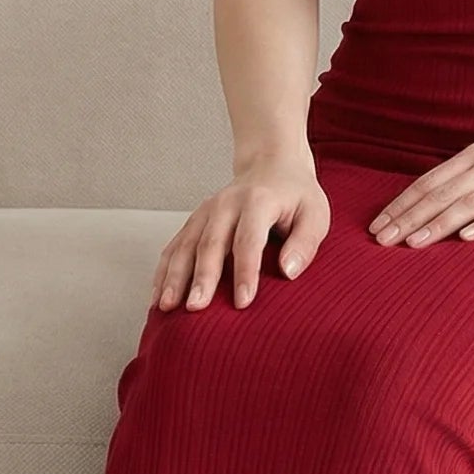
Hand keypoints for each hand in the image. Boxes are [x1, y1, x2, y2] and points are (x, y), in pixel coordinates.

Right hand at [152, 153, 329, 310]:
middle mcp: (226, 204)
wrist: (271, 165)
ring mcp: (206, 211)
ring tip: (166, 306)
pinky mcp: (195, 220)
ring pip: (186, 245)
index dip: (245, 272)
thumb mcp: (315, 214)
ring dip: (174, 276)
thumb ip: (305, 242)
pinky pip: (175, 246)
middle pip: (210, 244)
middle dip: (202, 278)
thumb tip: (288, 271)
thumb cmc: (296, 196)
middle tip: (195, 308)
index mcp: (258, 201)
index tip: (242, 302)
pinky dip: (164, 270)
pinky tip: (158, 295)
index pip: (249, 240)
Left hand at [368, 136, 473, 247]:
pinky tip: (465, 238)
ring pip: (468, 204)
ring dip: (437, 223)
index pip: (429, 182)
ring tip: (412, 243)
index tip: (377, 225)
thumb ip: (465, 184)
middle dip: (408, 217)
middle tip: (381, 240)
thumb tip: (426, 208)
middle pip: (441, 194)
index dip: (401, 203)